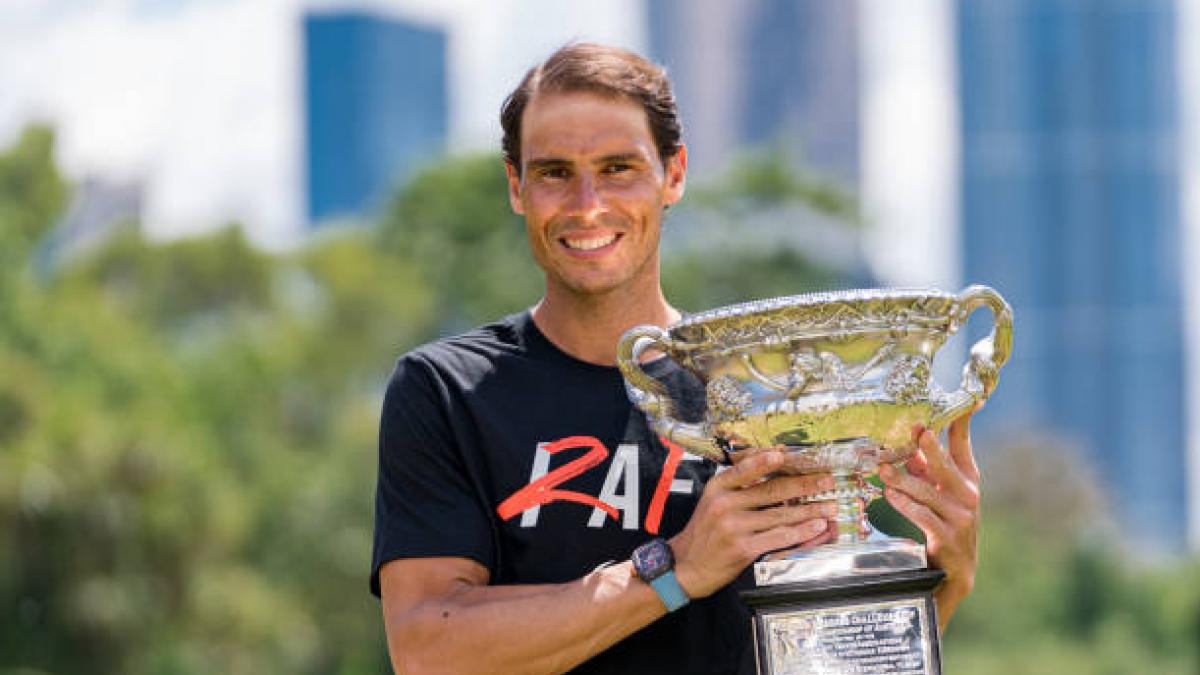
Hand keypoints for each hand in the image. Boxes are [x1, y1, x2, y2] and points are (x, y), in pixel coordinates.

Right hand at [669, 450, 835, 598]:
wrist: (687, 566)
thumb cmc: (705, 532)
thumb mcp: (713, 501)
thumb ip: (738, 486)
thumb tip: (773, 467)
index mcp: (718, 488)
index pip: (746, 468)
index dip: (768, 460)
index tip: (788, 454)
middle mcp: (725, 504)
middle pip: (772, 490)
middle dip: (804, 484)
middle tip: (825, 480)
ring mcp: (734, 527)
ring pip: (780, 514)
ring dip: (810, 509)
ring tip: (829, 505)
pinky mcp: (744, 548)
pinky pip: (779, 537)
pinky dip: (801, 531)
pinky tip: (816, 526)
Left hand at [879, 406, 980, 626]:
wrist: (954, 572)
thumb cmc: (943, 523)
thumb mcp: (938, 492)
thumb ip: (924, 468)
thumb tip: (908, 438)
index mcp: (968, 479)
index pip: (964, 444)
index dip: (964, 420)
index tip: (970, 398)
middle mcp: (968, 495)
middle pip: (947, 465)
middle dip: (931, 448)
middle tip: (918, 430)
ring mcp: (961, 517)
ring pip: (928, 492)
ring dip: (903, 480)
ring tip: (882, 471)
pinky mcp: (948, 537)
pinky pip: (923, 517)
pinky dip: (905, 505)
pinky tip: (890, 496)